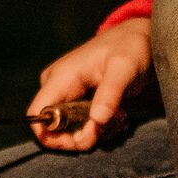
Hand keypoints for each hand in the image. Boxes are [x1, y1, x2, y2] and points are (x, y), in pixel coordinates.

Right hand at [29, 19, 154, 149]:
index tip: (84, 139)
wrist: (140, 38)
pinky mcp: (80, 101)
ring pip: (72, 131)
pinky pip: (83, 125)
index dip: (52, 136)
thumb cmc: (130, 47)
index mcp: (61, 77)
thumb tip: (97, 120)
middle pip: (55, 129)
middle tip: (110, 126)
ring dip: (98, 131)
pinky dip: (101, 127)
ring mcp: (68, 95)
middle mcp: (58, 88)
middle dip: (84, 136)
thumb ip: (110, 93)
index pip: (37, 114)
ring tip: (120, 115)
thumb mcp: (124, 68)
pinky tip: (118, 114)